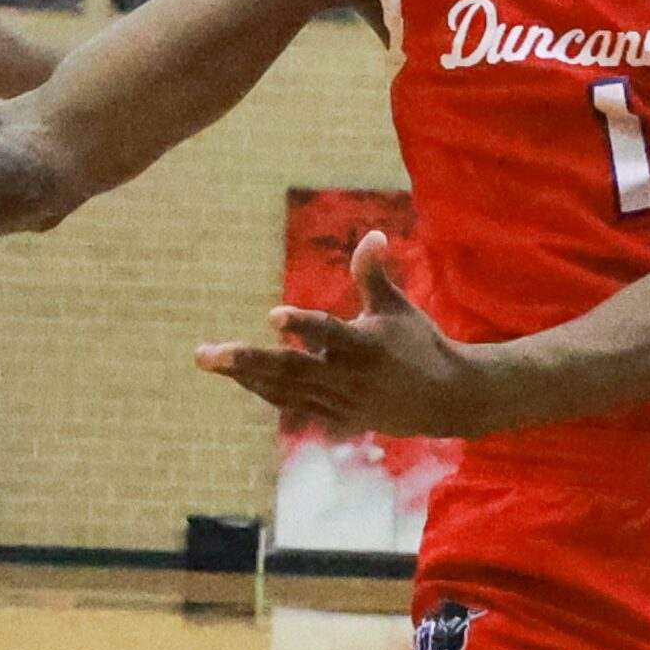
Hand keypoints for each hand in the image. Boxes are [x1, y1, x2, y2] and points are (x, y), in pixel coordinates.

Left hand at [194, 232, 484, 439]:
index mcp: (366, 347)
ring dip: (243, 375)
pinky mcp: (335, 416)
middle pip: (289, 371)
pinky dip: (263, 388)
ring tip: (208, 359)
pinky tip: (237, 374)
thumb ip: (372, 274)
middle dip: (244, 361)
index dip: (302, 325)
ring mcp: (339, 401)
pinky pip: (290, 401)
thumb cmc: (419, 343)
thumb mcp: (397, 308)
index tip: (272, 316)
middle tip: (202, 354)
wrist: (447, 400)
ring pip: (282, 390)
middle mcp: (348, 378)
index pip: (328, 334)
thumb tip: (371, 234)